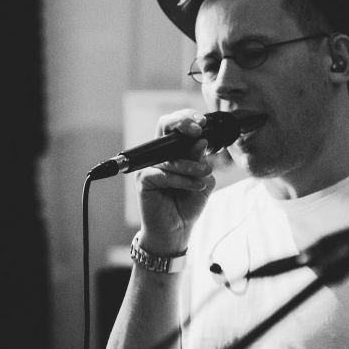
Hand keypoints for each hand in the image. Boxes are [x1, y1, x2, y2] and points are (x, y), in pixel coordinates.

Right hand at [135, 109, 216, 253]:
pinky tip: (195, 186)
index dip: (188, 118)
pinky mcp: (144, 180)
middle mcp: (161, 155)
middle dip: (182, 123)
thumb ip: (201, 161)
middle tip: (197, 131)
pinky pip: (163, 173)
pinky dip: (181, 179)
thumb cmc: (188, 204)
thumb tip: (200, 141)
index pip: (178, 126)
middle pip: (165, 126)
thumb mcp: (202, 179)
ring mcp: (150, 166)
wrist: (177, 230)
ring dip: (191, 165)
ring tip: (204, 175)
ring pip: (170, 156)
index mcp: (175, 151)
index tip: (203, 122)